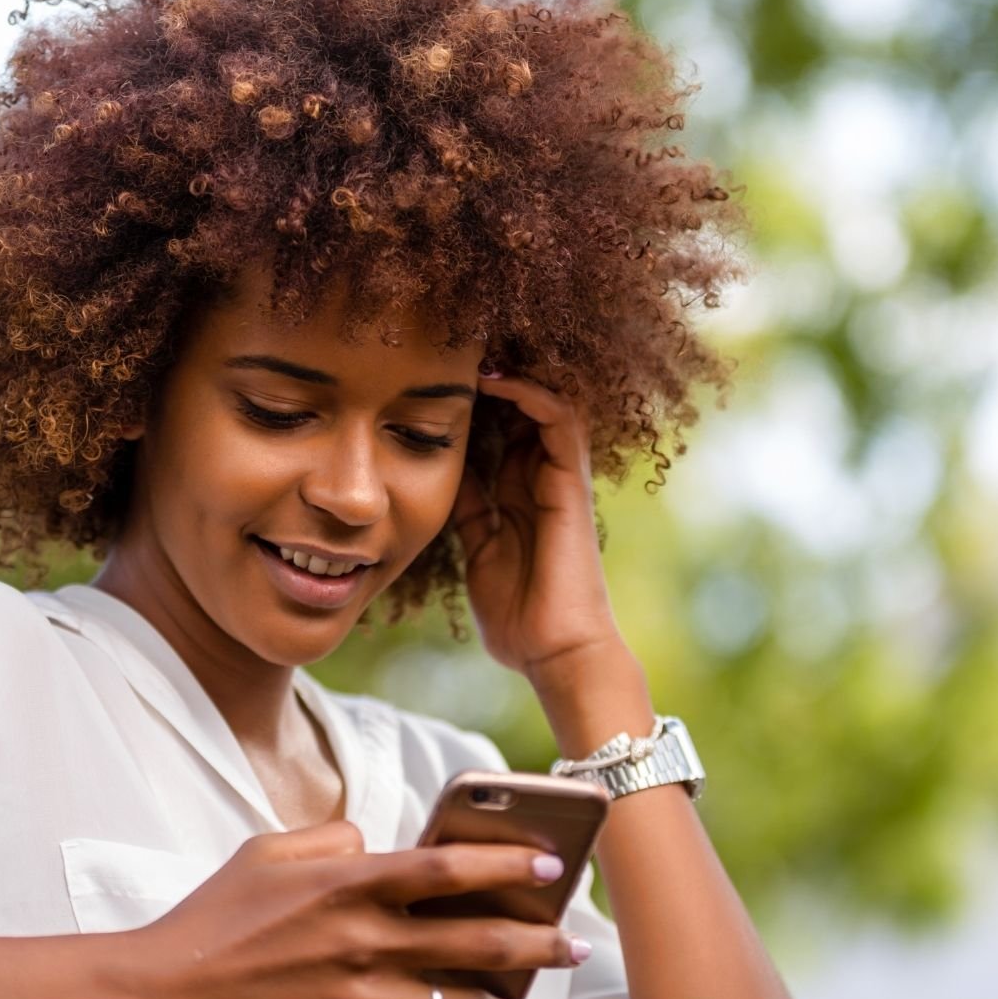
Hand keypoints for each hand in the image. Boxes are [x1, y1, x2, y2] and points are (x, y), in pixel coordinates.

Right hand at [111, 821, 583, 998]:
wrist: (168, 994)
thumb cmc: (215, 917)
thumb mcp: (267, 852)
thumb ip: (331, 838)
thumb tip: (375, 841)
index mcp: (343, 882)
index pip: (442, 868)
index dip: (502, 864)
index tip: (546, 862)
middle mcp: (359, 938)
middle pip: (468, 940)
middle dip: (532, 939)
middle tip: (575, 938)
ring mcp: (354, 992)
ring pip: (453, 996)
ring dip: (505, 994)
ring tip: (539, 989)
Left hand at [452, 365, 622, 684]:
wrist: (554, 653)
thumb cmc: (518, 616)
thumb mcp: (477, 550)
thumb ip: (469, 511)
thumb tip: (439, 474)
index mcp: (517, 492)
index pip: (499, 426)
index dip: (470, 398)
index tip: (427, 375)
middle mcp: (541, 476)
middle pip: (522, 404)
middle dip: (489, 374)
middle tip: (447, 345)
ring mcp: (559, 477)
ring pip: (545, 398)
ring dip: (510, 372)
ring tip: (469, 348)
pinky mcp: (570, 482)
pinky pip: (559, 418)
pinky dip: (529, 392)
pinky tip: (493, 379)